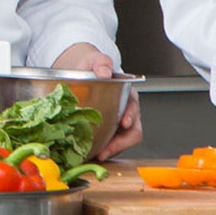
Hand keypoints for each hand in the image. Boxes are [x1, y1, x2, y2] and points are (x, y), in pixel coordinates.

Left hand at [53, 43, 141, 160]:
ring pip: (122, 140)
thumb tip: (104, 73)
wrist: (81, 72)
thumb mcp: (95, 60)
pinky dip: (104, 149)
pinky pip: (110, 142)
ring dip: (113, 149)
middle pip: (133, 131)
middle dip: (122, 142)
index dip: (131, 117)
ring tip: (99, 154)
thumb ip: (101, 62)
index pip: (135, 109)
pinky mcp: (107, 129)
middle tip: (107, 149)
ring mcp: (117, 121)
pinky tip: (92, 152)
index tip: (124, 123)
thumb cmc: (91, 67)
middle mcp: (125, 110)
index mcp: (127, 94)